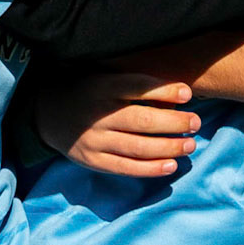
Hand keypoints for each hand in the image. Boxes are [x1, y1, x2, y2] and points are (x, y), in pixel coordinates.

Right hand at [34, 72, 199, 178]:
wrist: (47, 114)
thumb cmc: (87, 90)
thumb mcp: (102, 76)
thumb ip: (131, 83)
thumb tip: (176, 94)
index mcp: (101, 87)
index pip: (136, 88)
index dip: (164, 90)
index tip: (188, 93)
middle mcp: (97, 115)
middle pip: (142, 120)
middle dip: (174, 123)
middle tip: (196, 122)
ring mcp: (94, 140)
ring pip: (137, 147)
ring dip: (168, 147)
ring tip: (190, 145)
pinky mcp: (93, 160)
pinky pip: (125, 167)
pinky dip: (150, 169)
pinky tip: (171, 166)